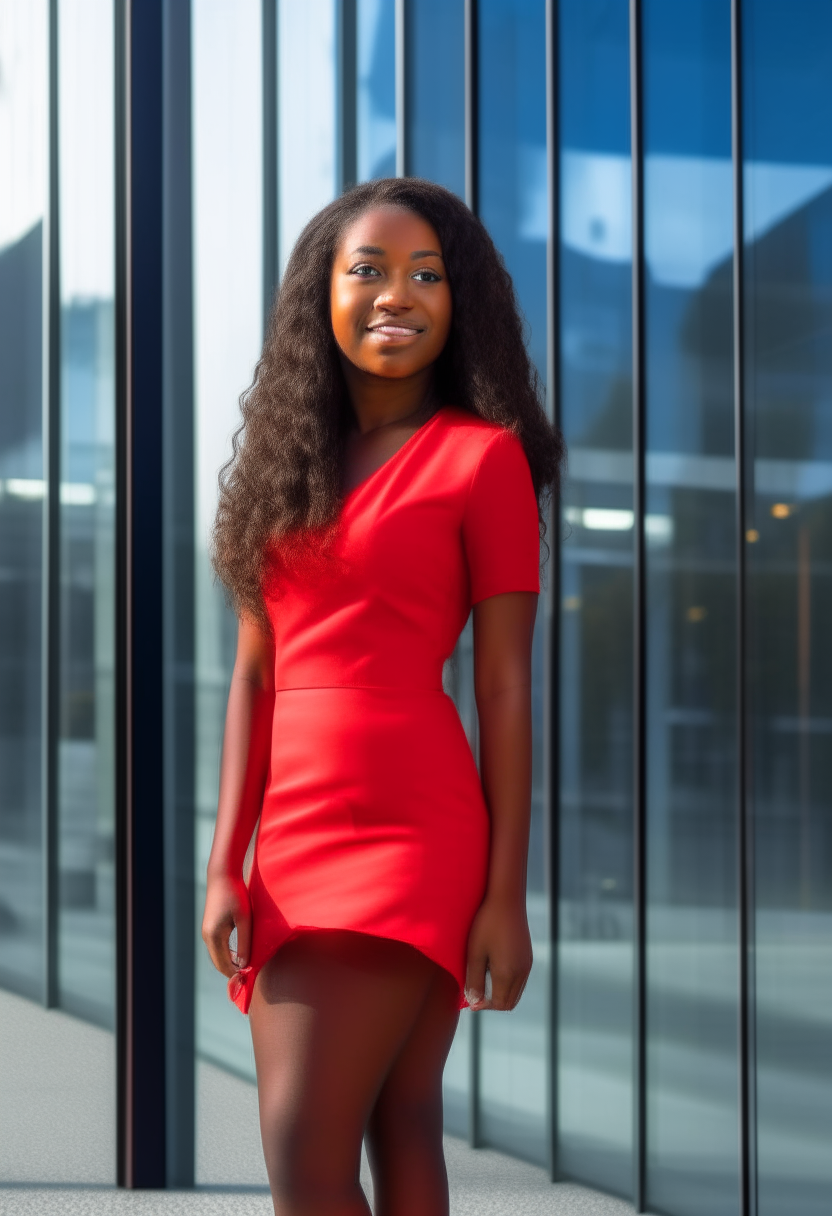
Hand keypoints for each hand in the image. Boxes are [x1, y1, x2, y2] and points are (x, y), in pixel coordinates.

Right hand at [202, 872, 251, 977]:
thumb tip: (245, 964)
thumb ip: (245, 942)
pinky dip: (227, 955)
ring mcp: (206, 932)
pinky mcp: (210, 928)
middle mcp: (207, 937)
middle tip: (249, 978)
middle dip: (232, 972)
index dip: (236, 974)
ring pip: (218, 956)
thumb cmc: (236, 895)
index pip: (224, 965)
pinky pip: (218, 948)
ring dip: (230, 963)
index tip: (250, 980)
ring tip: (247, 968)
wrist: (222, 876)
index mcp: (214, 936)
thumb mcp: (244, 919)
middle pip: (219, 963)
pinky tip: (240, 955)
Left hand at [464, 893, 531, 1010]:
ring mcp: (527, 964)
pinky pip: (520, 981)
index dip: (483, 1006)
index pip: (499, 1004)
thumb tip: (474, 1002)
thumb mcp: (475, 953)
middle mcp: (522, 972)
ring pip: (516, 992)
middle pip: (509, 1002)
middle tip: (475, 993)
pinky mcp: (528, 956)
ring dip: (500, 994)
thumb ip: (474, 980)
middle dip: (492, 1003)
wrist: (506, 900)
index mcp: (508, 973)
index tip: (470, 1000)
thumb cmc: (486, 924)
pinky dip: (508, 984)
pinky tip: (494, 970)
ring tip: (483, 982)